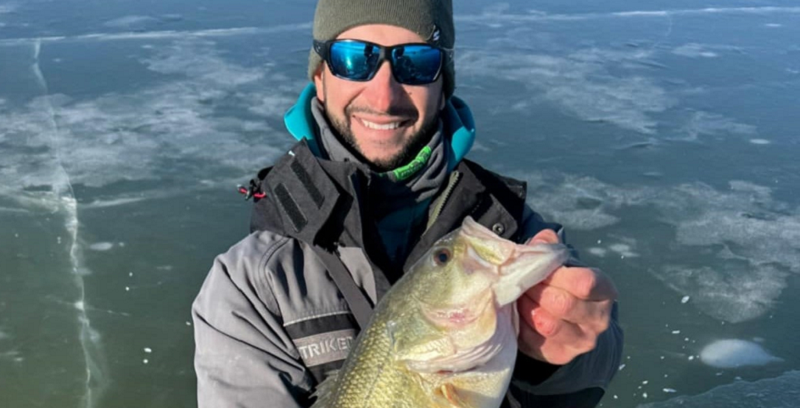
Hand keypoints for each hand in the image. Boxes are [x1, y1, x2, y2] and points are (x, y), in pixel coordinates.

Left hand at [516, 229, 617, 364]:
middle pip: (563, 304)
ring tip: (519, 297)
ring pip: (548, 324)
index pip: (585, 282)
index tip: (539, 269)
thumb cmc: (564, 285)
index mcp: (604, 290)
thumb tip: (544, 238)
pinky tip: (518, 314)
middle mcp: (599, 318)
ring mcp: (583, 340)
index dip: (556, 274)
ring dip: (526, 308)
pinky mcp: (562, 355)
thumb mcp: (562, 264)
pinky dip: (521, 325)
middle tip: (521, 283)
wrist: (569, 322)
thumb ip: (551, 247)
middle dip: (536, 291)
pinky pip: (534, 341)